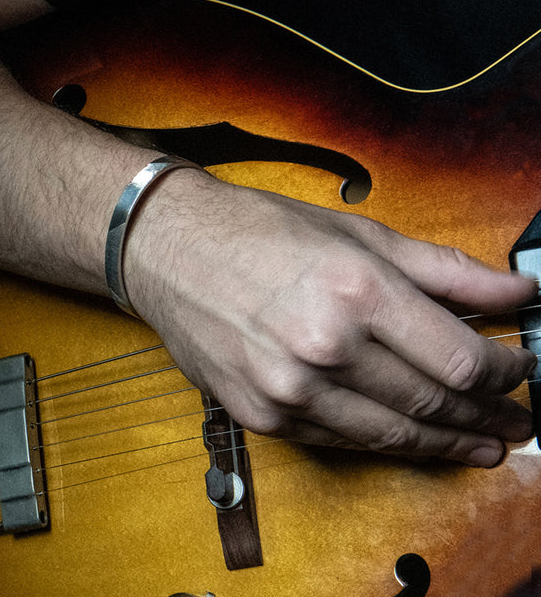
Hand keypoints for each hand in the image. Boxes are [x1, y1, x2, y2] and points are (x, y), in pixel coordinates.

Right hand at [125, 170, 536, 466]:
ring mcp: (288, 389)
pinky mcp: (262, 416)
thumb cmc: (257, 232)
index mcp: (354, 290)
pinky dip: (384, 443)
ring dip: (445, 443)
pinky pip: (341, 443)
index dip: (505, 373)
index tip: (518, 370)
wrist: (170, 251)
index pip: (459, 359)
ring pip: (392, 435)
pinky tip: (409, 438)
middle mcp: (323, 346)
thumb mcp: (357, 234)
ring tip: (478, 444)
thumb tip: (516, 292)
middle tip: (514, 421)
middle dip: (486, 416)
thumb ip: (445, 270)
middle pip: (432, 403)